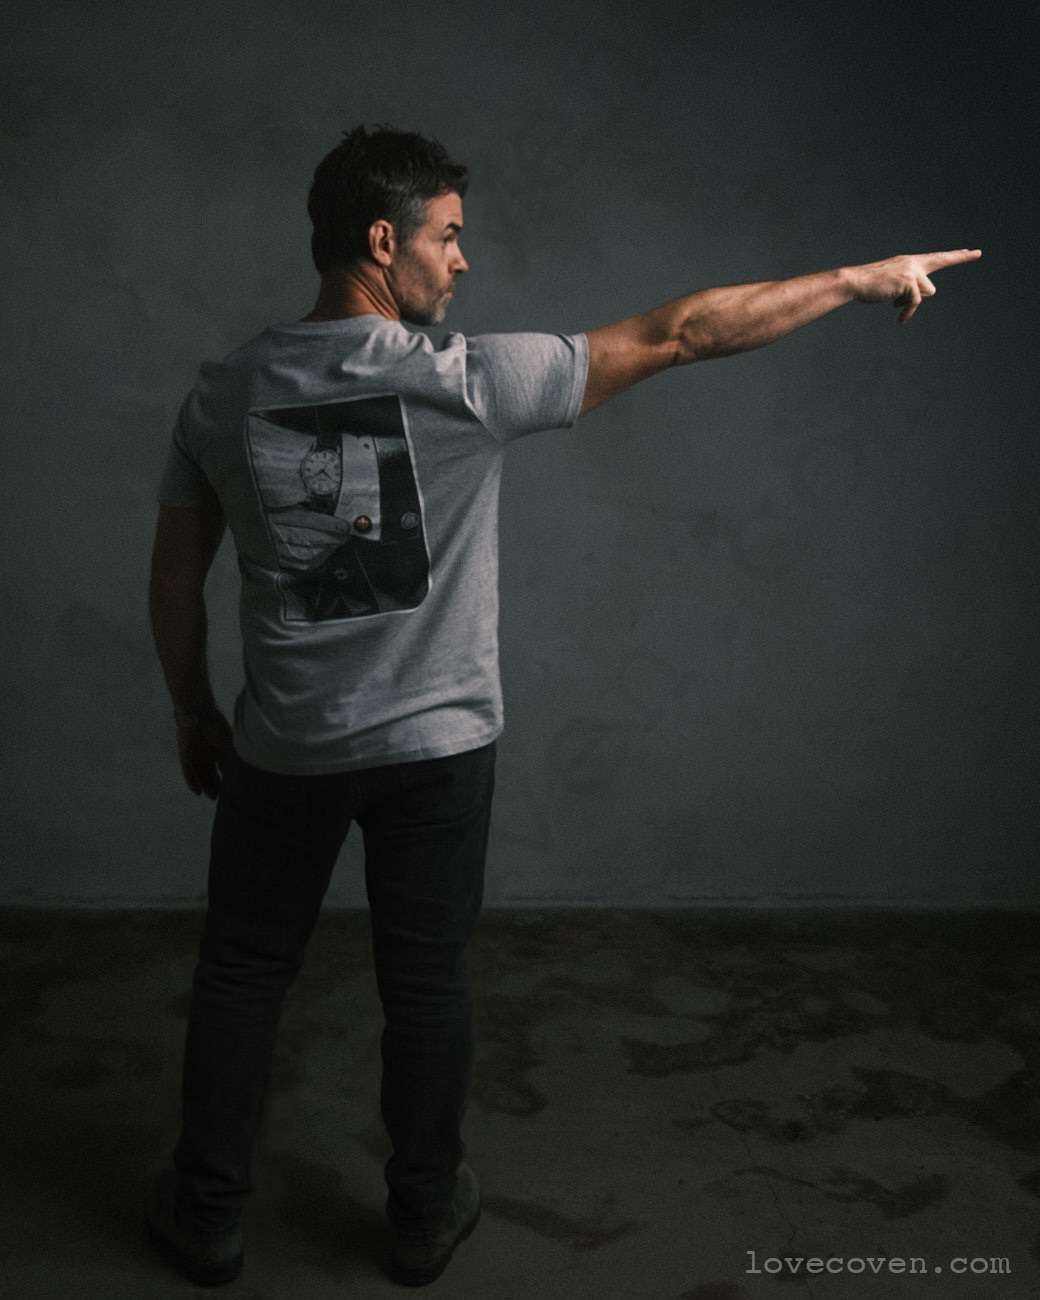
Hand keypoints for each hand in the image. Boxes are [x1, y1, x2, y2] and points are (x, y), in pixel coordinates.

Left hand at [176, 709, 232, 798]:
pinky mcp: (185, 757)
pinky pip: (188, 773)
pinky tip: (197, 792)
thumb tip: (237, 774)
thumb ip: (230, 760)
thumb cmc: (216, 727)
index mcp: (218, 749)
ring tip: (211, 796)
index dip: (226, 779)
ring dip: (204, 786)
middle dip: (214, 785)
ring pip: (200, 775)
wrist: (198, 715)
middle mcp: (207, 754)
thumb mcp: (228, 745)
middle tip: (220, 796)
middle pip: (210, 773)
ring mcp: (195, 756)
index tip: (231, 790)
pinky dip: (192, 783)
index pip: (222, 768)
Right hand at [848, 248, 980, 322]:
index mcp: (910, 262)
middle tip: (978, 252)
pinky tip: (900, 319)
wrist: (855, 282)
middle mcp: (913, 263)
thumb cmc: (870, 286)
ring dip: (912, 301)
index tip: (971, 251)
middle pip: (941, 261)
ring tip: (894, 300)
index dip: (955, 256)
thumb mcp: (893, 284)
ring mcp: (912, 271)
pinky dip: (908, 313)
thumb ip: (909, 287)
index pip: (936, 257)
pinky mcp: (909, 282)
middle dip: (961, 257)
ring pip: (927, 291)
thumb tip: (920, 297)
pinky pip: (916, 303)